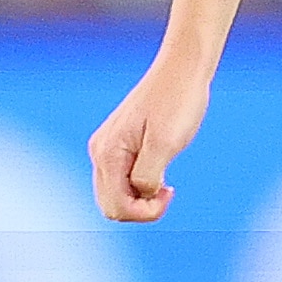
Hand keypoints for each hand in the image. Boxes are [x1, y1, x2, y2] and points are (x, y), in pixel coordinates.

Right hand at [87, 58, 209, 224]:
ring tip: (166, 183)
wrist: (182, 69)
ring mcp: (107, 147)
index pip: (115, 207)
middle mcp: (100, 151)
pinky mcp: (119, 143)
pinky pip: (122, 179)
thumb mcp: (166, 144)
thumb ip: (147, 176)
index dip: (144, 212)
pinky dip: (140, 185)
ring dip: (140, 198)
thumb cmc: (177, 102)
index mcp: (107, 153)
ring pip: (115, 194)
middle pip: (110, 205)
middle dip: (140, 208)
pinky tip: (161, 174)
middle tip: (168, 190)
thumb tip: (141, 193)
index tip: (169, 193)